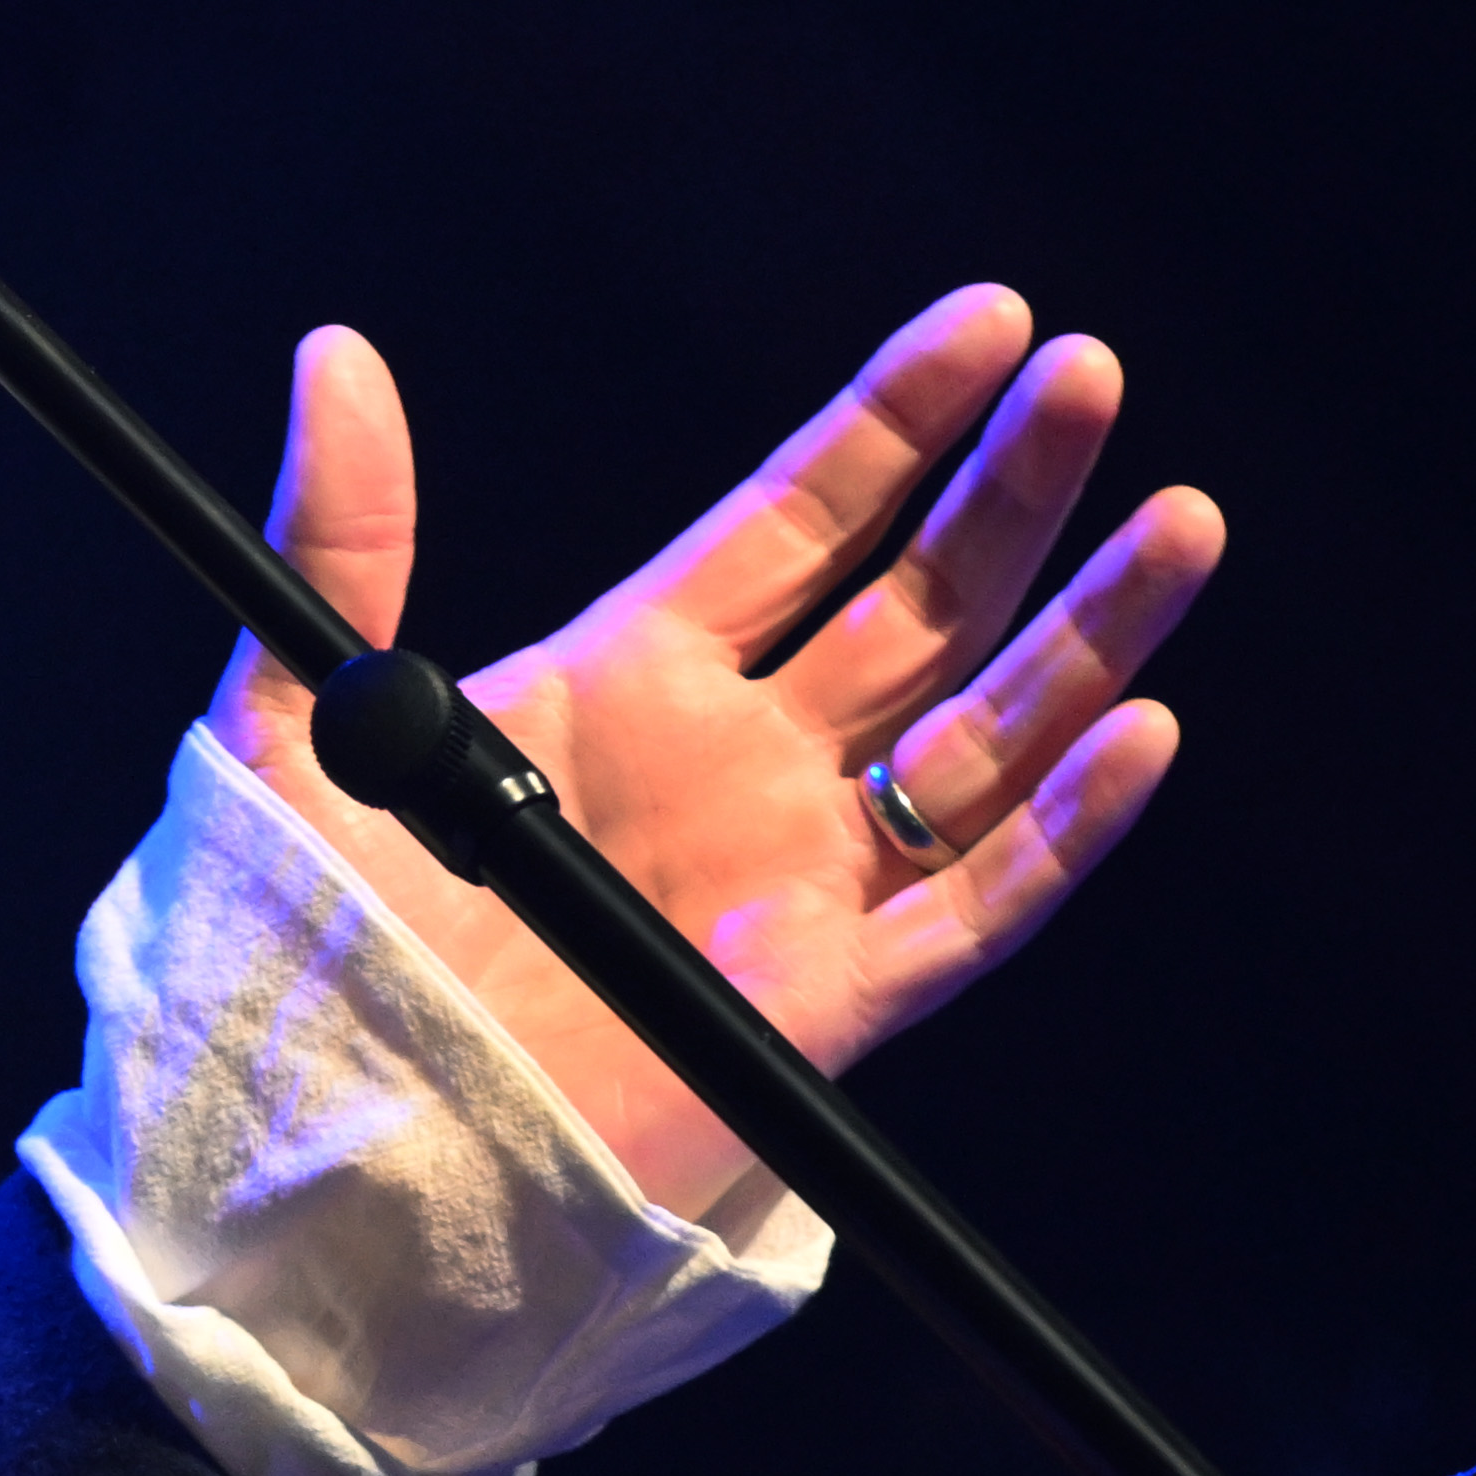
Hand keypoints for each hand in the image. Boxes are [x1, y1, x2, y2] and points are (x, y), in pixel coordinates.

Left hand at [205, 290, 1224, 1218]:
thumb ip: (345, 541)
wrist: (318, 1156)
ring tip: (1178, 521)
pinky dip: (1065, 827)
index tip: (994, 318)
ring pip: (984, 740)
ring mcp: (793, 886)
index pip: (800, 522)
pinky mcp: (822, 1006)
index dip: (898, 422)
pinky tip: (1136, 732)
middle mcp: (732, 773)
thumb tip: (335, 352)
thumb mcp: (299, 716)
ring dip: (1086, 637)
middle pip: (919, 606)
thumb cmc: (296, 950)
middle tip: (1094, 377)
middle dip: (1014, 494)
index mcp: (623, 686)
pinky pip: (976, 906)